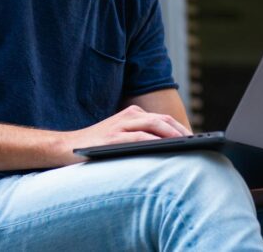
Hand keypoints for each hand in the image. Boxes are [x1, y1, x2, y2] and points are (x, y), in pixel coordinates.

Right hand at [58, 105, 190, 164]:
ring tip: (187, 145)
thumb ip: (139, 136)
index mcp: (132, 114)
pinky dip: (155, 141)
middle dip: (182, 131)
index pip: (162, 119)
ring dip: (173, 135)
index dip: (180, 129)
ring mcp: (120, 125)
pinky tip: (165, 147)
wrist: (66, 147)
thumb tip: (167, 148)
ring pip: (154, 125)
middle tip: (196, 143)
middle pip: (163, 120)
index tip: (194, 140)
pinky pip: (139, 137)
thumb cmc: (96, 146)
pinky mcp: (113, 138)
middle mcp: (128, 116)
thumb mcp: (120, 136)